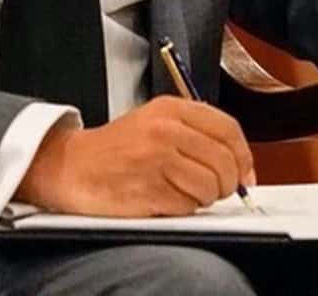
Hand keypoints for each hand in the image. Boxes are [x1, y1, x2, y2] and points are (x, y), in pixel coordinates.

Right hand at [15, 96, 255, 215]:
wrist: (71, 165)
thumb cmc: (117, 148)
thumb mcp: (156, 121)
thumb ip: (196, 134)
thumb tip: (240, 166)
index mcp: (172, 109)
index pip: (228, 129)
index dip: (244, 156)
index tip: (245, 174)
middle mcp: (166, 130)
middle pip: (223, 161)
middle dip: (227, 183)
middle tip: (217, 191)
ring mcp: (156, 160)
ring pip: (209, 187)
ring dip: (204, 199)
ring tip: (185, 193)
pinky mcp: (147, 189)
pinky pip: (187, 206)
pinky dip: (183, 209)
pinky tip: (166, 200)